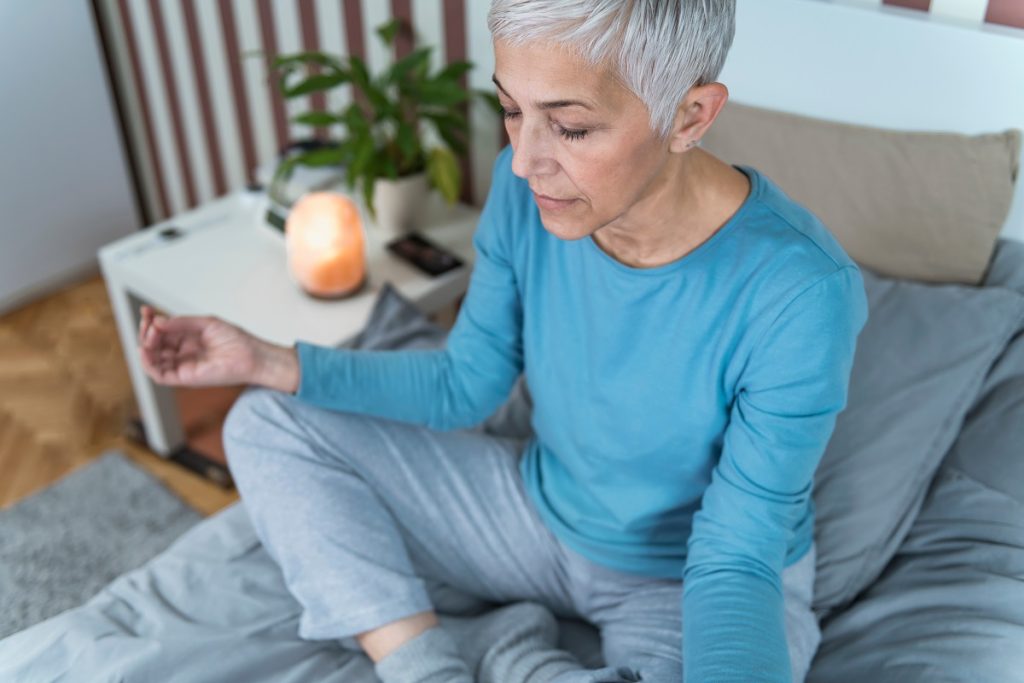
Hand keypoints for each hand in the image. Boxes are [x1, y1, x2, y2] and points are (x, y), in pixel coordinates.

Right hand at [137, 305, 270, 387]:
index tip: (145, 310)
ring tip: (151, 332)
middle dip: (146, 331)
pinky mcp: (184, 378)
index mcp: (186, 339)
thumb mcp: (205, 323)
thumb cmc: (235, 339)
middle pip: (153, 344)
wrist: (251, 355)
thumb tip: (156, 321)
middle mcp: (181, 353)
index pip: (160, 331)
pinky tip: (145, 350)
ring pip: (152, 359)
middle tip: (149, 321)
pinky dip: (147, 364)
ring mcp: (182, 365)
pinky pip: (159, 375)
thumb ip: (181, 323)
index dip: (150, 321)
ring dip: (145, 345)